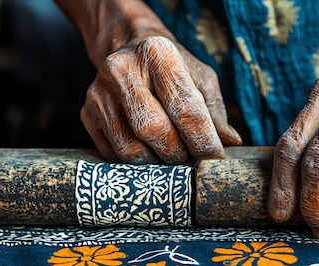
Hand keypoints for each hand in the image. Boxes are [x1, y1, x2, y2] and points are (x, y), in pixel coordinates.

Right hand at [81, 36, 241, 163]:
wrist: (129, 50)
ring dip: (157, 161)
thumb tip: (231, 143)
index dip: (203, 139)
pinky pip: (113, 154)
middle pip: (154, 130)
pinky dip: (137, 162)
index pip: (185, 107)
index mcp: (159, 54)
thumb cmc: (173, 68)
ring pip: (131, 148)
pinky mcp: (87, 113)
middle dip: (179, 153)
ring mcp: (99, 92)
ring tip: (171, 153)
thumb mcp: (201, 79)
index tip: (215, 156)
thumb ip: (216, 112)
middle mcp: (122, 69)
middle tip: (191, 155)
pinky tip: (150, 151)